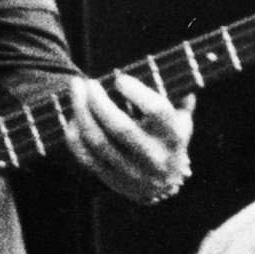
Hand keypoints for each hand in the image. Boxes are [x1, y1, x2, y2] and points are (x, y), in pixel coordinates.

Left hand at [62, 75, 194, 206]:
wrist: (162, 183)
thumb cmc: (169, 139)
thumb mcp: (182, 120)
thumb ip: (178, 96)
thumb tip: (174, 70)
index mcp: (173, 137)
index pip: (157, 112)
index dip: (137, 93)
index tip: (119, 79)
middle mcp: (153, 156)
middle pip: (121, 128)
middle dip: (99, 102)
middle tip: (87, 82)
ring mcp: (130, 170)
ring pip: (98, 142)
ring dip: (81, 112)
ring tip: (76, 89)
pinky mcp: (110, 177)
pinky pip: (85, 156)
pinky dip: (74, 135)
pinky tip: (72, 116)